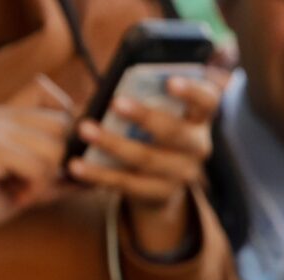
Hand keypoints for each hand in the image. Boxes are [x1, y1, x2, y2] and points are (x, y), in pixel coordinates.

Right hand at [0, 96, 74, 243]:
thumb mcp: (28, 185)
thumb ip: (59, 175)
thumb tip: (99, 175)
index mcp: (0, 114)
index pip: (47, 91)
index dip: (66, 117)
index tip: (61, 152)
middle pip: (61, 124)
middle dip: (60, 161)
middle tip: (36, 185)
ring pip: (54, 148)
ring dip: (45, 179)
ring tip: (21, 191)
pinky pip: (38, 167)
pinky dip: (33, 188)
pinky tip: (13, 195)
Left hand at [70, 71, 224, 257]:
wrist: (158, 180)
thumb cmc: (149, 129)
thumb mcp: (154, 110)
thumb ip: (143, 95)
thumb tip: (109, 89)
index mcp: (198, 118)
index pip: (207, 100)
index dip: (192, 91)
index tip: (170, 81)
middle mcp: (197, 147)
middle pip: (176, 132)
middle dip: (145, 117)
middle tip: (115, 102)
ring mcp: (182, 174)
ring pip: (147, 160)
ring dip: (113, 144)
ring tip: (85, 129)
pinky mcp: (161, 195)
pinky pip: (128, 184)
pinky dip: (99, 174)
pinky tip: (76, 165)